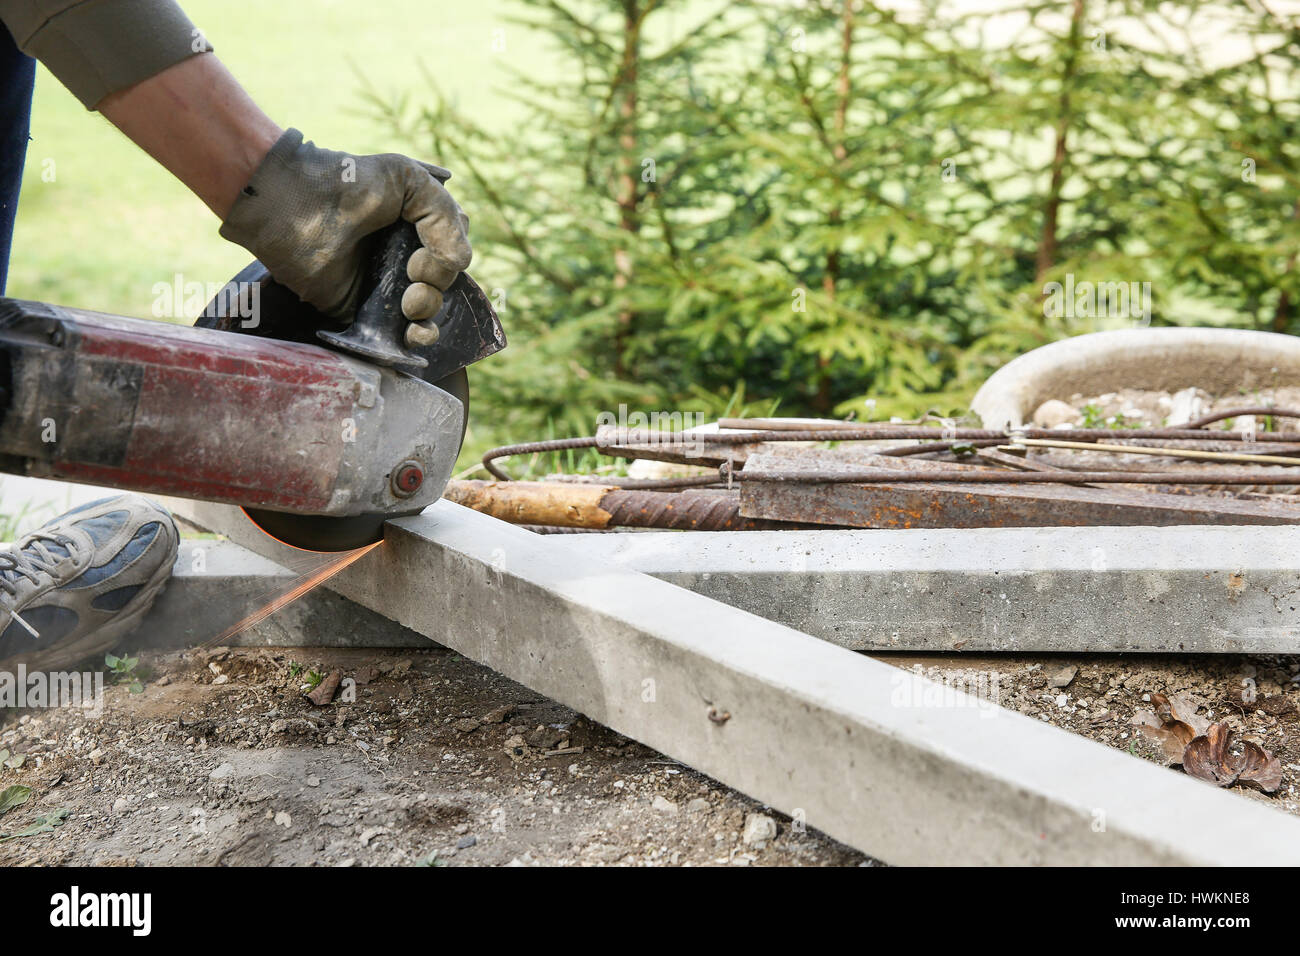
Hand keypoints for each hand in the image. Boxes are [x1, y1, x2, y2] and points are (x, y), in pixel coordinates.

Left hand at [218, 129, 471, 324]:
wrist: (297, 205)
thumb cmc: (349, 184)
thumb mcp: (409, 180)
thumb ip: (446, 217)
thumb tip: (458, 264)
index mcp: (418, 225)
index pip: (455, 250)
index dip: (450, 255)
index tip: (421, 250)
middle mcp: (404, 255)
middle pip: (446, 282)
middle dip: (438, 282)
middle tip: (410, 271)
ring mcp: (385, 285)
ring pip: (431, 309)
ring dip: (430, 308)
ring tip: (408, 303)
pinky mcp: (365, 311)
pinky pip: (402, 334)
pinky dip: (418, 338)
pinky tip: (414, 331)